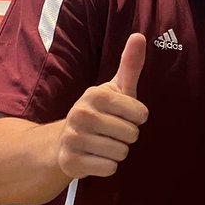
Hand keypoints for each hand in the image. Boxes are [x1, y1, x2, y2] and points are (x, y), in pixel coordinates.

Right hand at [57, 34, 148, 179]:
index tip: (124, 115)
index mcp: (95, 95)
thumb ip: (130, 64)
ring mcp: (74, 139)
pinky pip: (109, 168)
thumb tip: (139, 36)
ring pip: (122, 152)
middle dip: (127, 136)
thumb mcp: (116, 88)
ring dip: (118, 151)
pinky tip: (95, 157)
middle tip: (111, 131)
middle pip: (132, 135)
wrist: (64, 141)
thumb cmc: (100, 112)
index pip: (140, 114)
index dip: (137, 118)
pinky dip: (107, 166)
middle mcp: (81, 114)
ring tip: (103, 143)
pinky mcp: (71, 162)